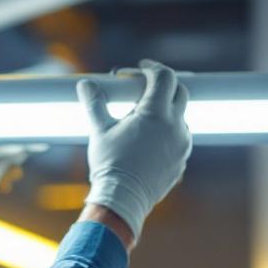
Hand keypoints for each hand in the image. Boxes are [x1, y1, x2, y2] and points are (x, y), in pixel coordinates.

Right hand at [77, 59, 192, 243]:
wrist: (122, 199)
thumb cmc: (110, 163)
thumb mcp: (99, 130)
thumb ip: (95, 103)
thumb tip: (85, 84)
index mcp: (156, 113)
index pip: (164, 78)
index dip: (152, 69)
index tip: (141, 68)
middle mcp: (175, 126)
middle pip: (179, 92)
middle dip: (163, 86)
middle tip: (144, 88)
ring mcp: (182, 144)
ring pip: (180, 117)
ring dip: (165, 111)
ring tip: (142, 119)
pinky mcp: (181, 161)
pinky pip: (179, 139)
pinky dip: (167, 133)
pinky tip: (148, 141)